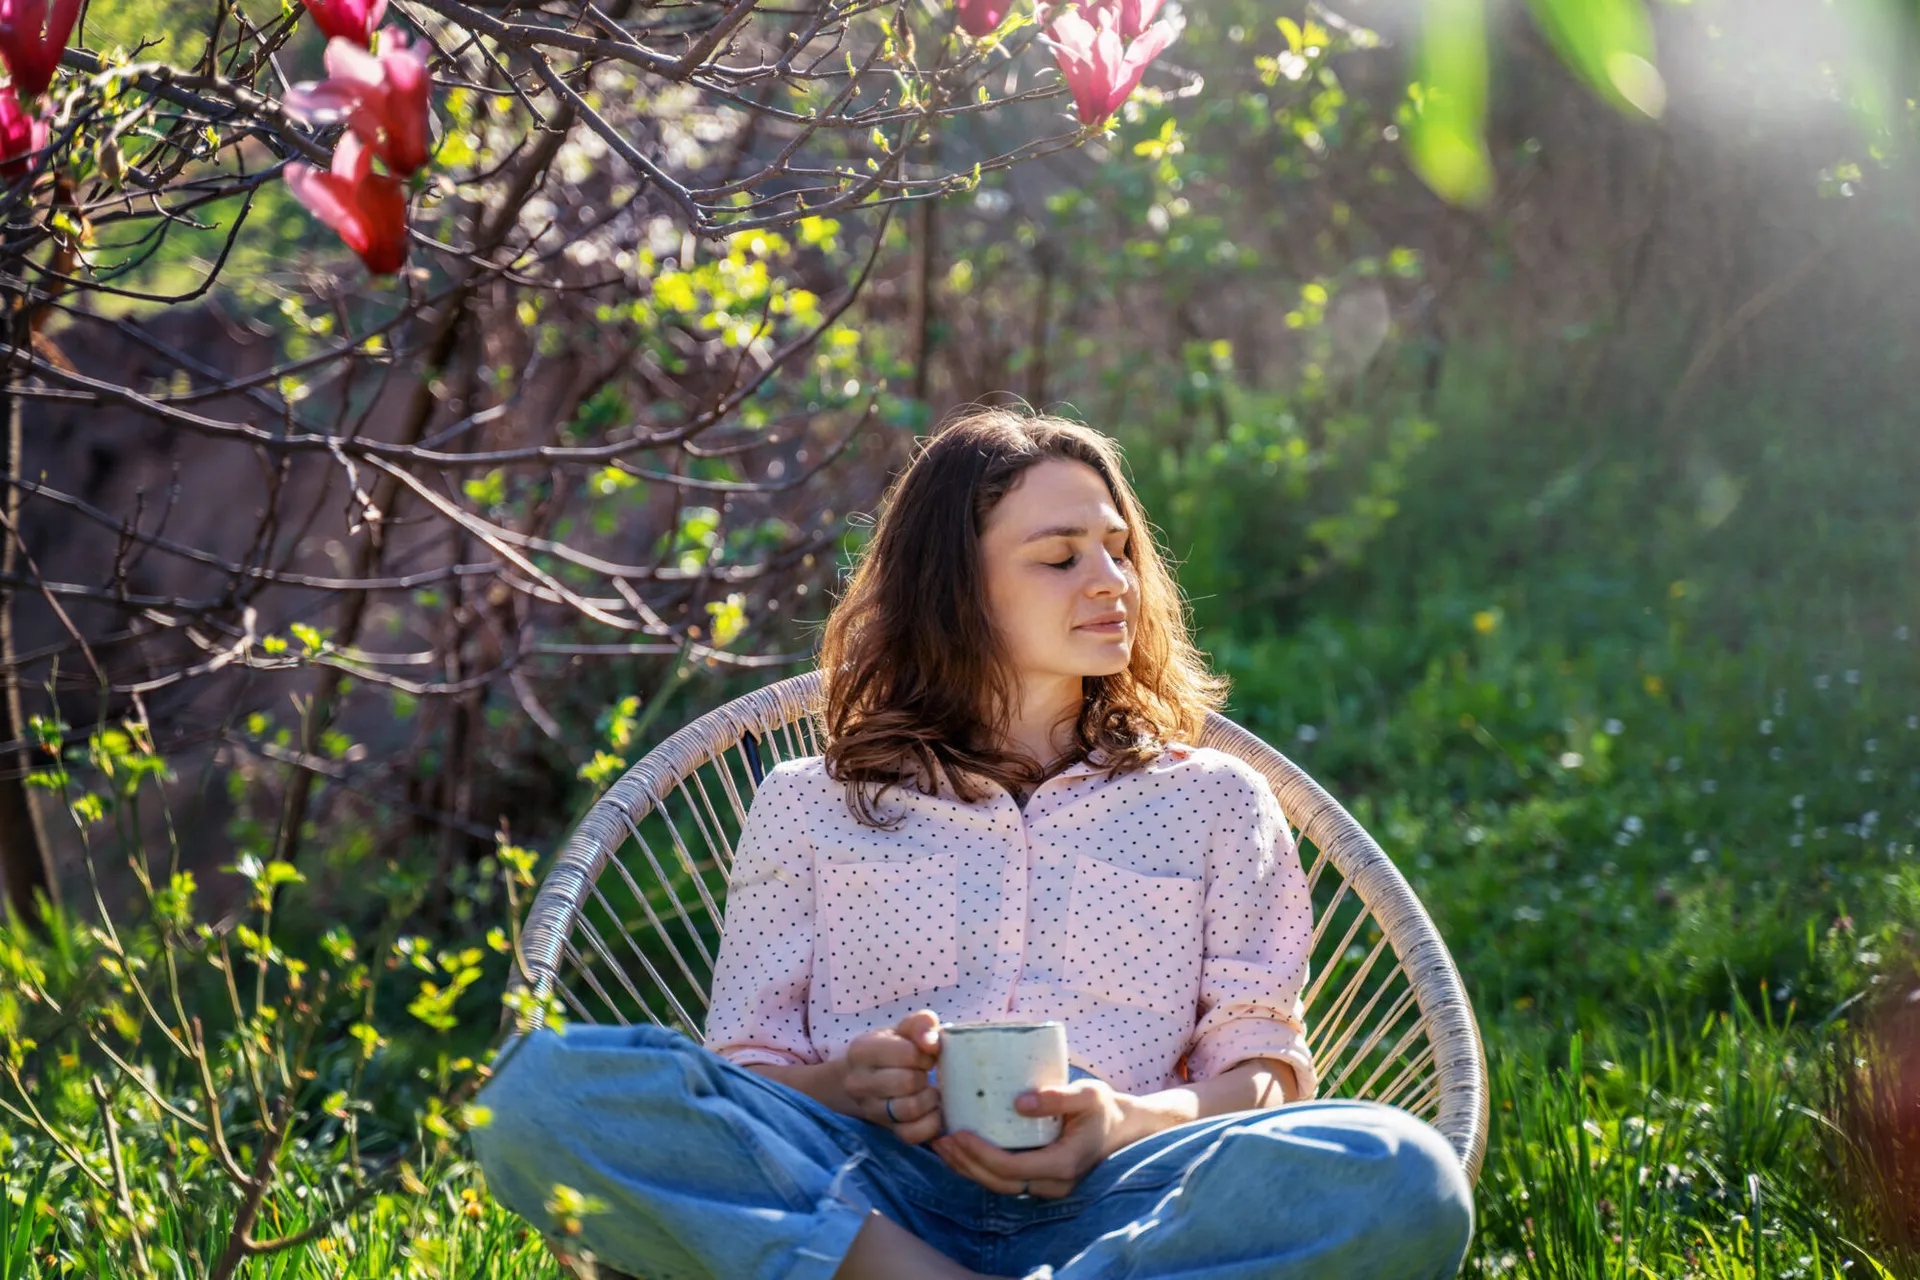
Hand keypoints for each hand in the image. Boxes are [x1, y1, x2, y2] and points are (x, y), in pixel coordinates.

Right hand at [838, 1009, 943, 1144]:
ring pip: (910, 1110)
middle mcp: (858, 1082)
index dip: (926, 1054)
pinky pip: (912, 1135)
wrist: (869, 1076)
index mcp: (862, 1050)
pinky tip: (933, 1110)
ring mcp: (870, 1109)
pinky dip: (931, 1123)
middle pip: (908, 1082)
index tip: (927, 1054)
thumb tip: (931, 1041)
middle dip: (926, 1076)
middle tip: (927, 1072)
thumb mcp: (903, 1029)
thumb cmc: (893, 1048)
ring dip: (930, 1099)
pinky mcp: (886, 1130)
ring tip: (931, 1090)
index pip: (907, 1053)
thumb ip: (920, 1024)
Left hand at [932, 1079, 1132, 1198]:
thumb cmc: (1105, 1108)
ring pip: (999, 1186)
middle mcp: (1054, 1184)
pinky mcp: (1040, 1179)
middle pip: (999, 1183)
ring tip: (943, 1144)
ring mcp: (1047, 1186)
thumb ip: (1058, 1097)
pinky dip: (981, 1167)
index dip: (981, 1154)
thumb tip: (1020, 1101)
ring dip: (968, 1168)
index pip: (1012, 1168)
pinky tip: (963, 1148)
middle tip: (942, 1138)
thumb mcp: (1088, 1095)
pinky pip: (1006, 1179)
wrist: (1123, 1129)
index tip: (959, 1133)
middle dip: (966, 1164)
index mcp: (1063, 1165)